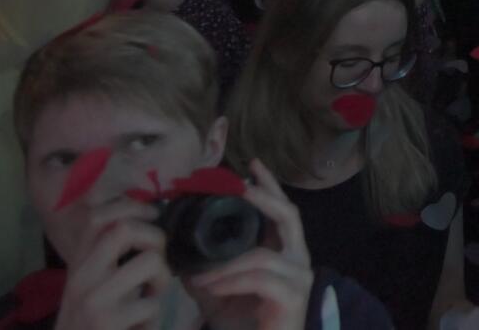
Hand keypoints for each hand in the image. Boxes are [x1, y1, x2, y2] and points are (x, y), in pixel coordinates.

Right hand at [52, 198, 173, 329]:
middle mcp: (81, 277)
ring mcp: (93, 299)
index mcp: (78, 265)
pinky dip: (153, 318)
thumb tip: (142, 220)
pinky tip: (139, 327)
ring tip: (151, 296)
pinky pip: (152, 304)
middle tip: (157, 260)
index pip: (96, 217)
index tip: (151, 215)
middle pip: (124, 229)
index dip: (131, 206)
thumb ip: (107, 257)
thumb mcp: (90, 286)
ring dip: (162, 279)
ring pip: (150, 261)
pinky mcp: (107, 322)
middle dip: (155, 238)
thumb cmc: (87, 323)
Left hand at [186, 161, 312, 329]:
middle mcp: (298, 259)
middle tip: (241, 186)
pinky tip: (211, 287)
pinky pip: (259, 279)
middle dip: (265, 197)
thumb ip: (206, 271)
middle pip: (288, 217)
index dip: (269, 186)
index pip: (281, 211)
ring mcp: (299, 277)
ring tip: (201, 276)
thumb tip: (179, 251)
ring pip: (263, 256)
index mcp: (284, 252)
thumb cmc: (244, 323)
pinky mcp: (293, 296)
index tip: (252, 165)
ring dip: (227, 264)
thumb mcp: (219, 292)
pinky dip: (231, 281)